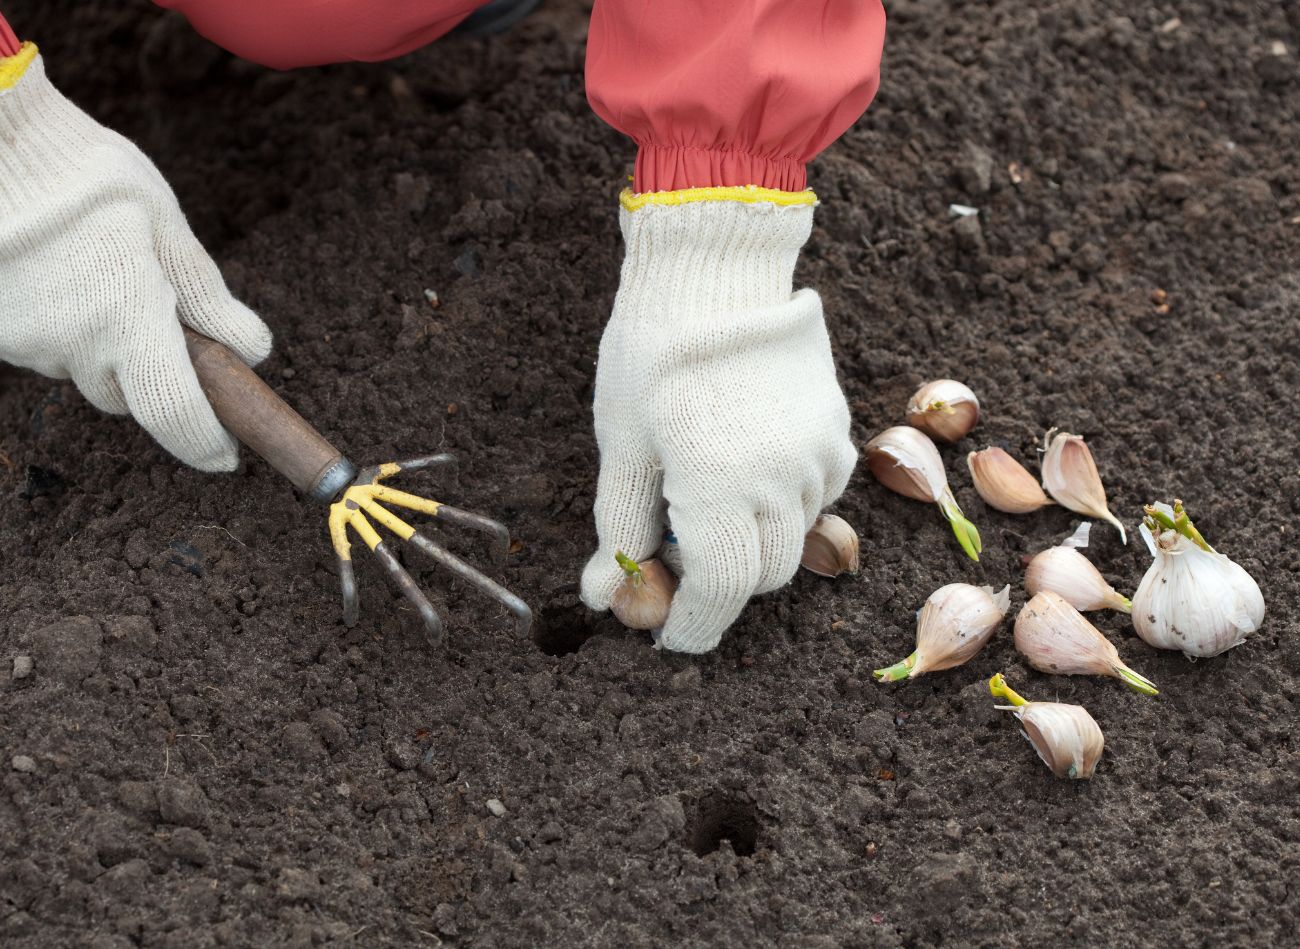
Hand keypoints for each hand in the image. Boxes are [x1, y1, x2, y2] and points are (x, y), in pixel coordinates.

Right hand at [0, 52, 270, 470]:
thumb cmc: (86, 176)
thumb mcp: (165, 226)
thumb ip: (208, 295)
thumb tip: (252, 351)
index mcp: (128, 319)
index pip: (177, 413)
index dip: (206, 443)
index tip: (228, 456)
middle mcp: (73, 344)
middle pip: (128, 393)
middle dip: (152, 371)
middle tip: (160, 312)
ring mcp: (25, 341)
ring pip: (83, 368)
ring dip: (103, 342)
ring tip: (101, 272)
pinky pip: (46, 346)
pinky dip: (65, 325)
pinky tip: (63, 273)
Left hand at [580, 195, 855, 652]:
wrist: (716, 268)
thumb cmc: (654, 352)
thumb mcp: (622, 443)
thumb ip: (618, 527)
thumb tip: (601, 597)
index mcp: (720, 485)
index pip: (721, 591)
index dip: (694, 625)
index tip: (668, 636)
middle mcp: (780, 479)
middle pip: (762, 576)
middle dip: (719, 585)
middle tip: (674, 558)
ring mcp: (816, 454)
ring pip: (793, 539)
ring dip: (752, 544)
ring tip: (707, 502)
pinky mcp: (835, 430)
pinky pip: (817, 498)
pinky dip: (783, 507)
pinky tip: (747, 471)